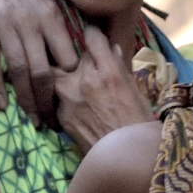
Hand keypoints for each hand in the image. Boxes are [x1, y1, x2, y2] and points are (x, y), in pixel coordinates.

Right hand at [0, 0, 73, 121]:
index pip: (65, 55)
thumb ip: (62, 23)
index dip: (71, 79)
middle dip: (49, 100)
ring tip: (34, 119)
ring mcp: (7, 28)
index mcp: (51, 16)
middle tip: (54, 121)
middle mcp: (31, 24)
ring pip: (19, 71)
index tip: (76, 96)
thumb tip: (82, 48)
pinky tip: (3, 104)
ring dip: (27, 99)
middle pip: (43, 71)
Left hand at [54, 26, 156, 153]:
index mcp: (108, 71)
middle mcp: (84, 79)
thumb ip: (119, 68)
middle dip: (69, 56)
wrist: (125, 158)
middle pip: (67, 54)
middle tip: (73, 60)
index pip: (92, 37)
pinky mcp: (60, 115)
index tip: (91, 37)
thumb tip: (111, 49)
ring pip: (55, 76)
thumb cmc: (138, 123)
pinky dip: (61, 99)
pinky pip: (56, 99)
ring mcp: (68, 98)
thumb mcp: (135, 91)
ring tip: (67, 83)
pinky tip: (71, 106)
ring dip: (60, 77)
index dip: (92, 35)